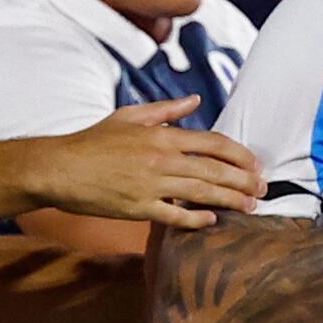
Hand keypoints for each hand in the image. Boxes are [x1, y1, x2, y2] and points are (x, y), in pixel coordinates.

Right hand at [41, 102, 263, 231]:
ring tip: (251, 206)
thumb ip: (166, 110)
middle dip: (244, 180)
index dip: (239, 154)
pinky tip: (213, 221)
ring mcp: (150, 185)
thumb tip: (195, 101)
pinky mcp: (138, 208)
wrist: (59, 168)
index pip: (212, 142)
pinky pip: (175, 216)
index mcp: (161, 135)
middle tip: (264, 189)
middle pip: (214, 169)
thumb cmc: (94, 141)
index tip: (255, 164)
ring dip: (231, 200)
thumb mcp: (130, 116)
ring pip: (201, 193)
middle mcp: (160, 159)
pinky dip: (196, 219)